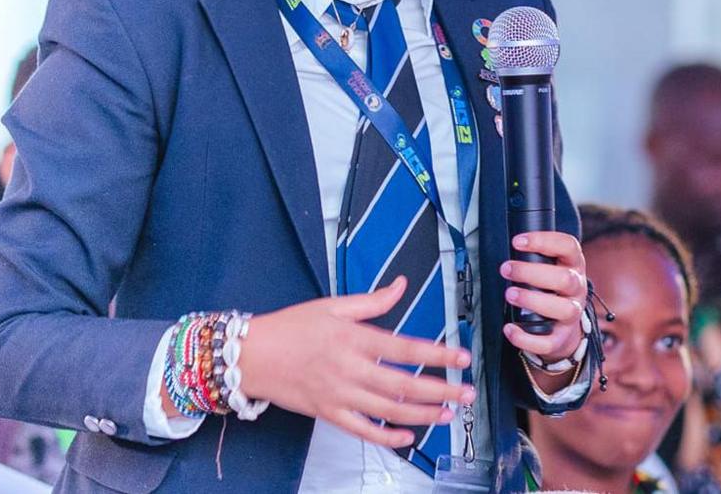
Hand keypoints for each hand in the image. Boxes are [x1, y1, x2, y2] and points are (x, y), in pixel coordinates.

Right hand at [236, 277, 474, 447]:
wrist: (251, 355)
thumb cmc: (292, 326)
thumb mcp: (333, 305)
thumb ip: (372, 300)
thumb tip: (402, 284)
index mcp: (355, 338)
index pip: (406, 348)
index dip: (438, 354)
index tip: (463, 358)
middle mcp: (350, 368)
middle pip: (405, 384)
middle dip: (442, 390)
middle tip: (468, 392)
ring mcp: (340, 395)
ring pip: (389, 410)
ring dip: (424, 415)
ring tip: (449, 413)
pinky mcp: (328, 414)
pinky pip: (363, 431)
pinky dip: (387, 437)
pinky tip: (409, 436)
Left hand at [500, 231, 587, 380]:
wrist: (565, 328)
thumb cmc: (551, 290)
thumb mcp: (551, 268)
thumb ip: (536, 257)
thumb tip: (506, 245)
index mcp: (573, 265)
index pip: (568, 246)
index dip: (544, 241)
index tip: (517, 241)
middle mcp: (577, 289)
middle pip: (564, 278)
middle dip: (532, 272)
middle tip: (506, 269)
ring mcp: (572, 315)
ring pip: (562, 308)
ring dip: (533, 300)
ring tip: (509, 295)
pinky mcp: (561, 338)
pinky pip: (548, 342)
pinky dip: (527, 338)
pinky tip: (510, 328)